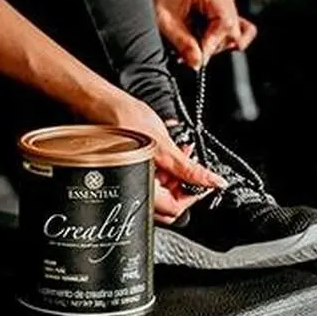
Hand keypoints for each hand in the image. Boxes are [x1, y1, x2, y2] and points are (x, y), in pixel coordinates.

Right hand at [99, 90, 224, 223]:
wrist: (104, 106)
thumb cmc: (123, 122)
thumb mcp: (164, 145)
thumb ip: (189, 170)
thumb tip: (212, 182)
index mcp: (142, 189)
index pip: (175, 209)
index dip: (194, 196)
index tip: (205, 182)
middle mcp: (134, 191)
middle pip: (168, 204)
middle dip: (185, 186)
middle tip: (193, 168)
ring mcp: (131, 183)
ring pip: (161, 193)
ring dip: (175, 176)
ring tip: (181, 154)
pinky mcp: (130, 173)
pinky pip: (152, 180)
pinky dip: (164, 170)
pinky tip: (168, 154)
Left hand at [148, 0, 257, 68]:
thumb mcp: (164, 23)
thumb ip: (183, 44)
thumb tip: (197, 63)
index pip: (225, 23)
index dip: (212, 44)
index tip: (198, 57)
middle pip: (232, 30)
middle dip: (212, 46)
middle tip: (190, 52)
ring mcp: (224, 0)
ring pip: (234, 33)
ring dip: (214, 46)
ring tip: (192, 46)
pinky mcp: (223, 10)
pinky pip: (236, 29)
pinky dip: (222, 42)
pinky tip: (206, 46)